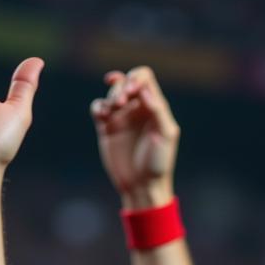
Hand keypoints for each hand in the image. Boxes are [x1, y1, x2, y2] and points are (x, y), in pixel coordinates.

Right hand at [91, 66, 178, 208]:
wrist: (141, 185)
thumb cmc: (158, 162)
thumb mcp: (165, 136)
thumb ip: (158, 111)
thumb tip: (144, 92)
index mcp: (154, 106)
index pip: (144, 78)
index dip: (136, 78)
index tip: (132, 92)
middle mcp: (137, 108)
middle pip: (125, 82)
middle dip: (121, 87)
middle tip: (120, 103)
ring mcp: (121, 117)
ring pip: (111, 93)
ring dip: (110, 97)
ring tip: (111, 111)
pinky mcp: (106, 128)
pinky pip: (98, 108)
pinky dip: (98, 107)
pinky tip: (102, 115)